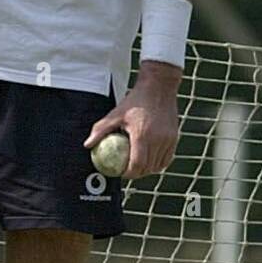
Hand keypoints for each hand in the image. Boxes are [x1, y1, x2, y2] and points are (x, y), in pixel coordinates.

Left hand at [84, 64, 180, 178]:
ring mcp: (168, 140)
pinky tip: (150, 162)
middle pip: (148, 168)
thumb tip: (87, 144)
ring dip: (148, 170)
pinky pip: (167, 158)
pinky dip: (158, 163)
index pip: (137, 165)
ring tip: (137, 168)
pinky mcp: (174, 138)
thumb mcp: (115, 114)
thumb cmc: (135, 101)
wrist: (159, 88)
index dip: (128, 174)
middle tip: (126, 172)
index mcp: (142, 136)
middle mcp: (157, 140)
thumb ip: (100, 130)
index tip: (120, 173)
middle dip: (137, 174)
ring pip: (158, 165)